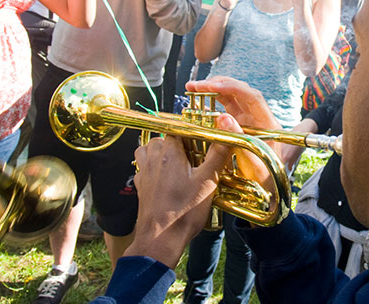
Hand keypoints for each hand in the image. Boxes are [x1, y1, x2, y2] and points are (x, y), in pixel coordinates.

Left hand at [125, 136, 228, 267]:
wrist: (160, 239)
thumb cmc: (184, 211)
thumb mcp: (208, 181)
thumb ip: (217, 155)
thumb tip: (227, 135)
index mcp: (169, 153)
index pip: (177, 130)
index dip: (190, 133)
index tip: (201, 140)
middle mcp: (153, 159)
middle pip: (161, 138)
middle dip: (175, 142)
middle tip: (192, 153)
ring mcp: (144, 173)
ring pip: (147, 150)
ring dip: (160, 151)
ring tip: (176, 162)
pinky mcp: (141, 187)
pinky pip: (143, 167)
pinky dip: (152, 166)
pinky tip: (165, 177)